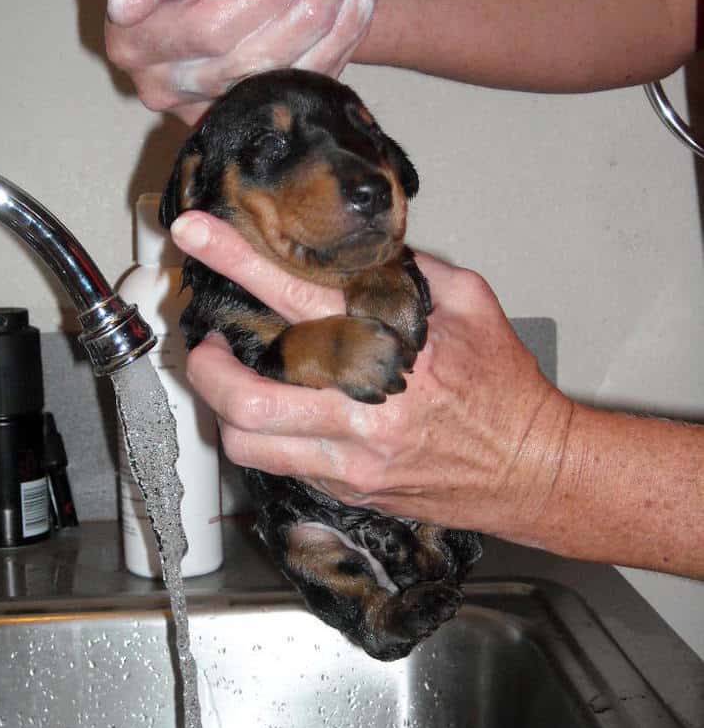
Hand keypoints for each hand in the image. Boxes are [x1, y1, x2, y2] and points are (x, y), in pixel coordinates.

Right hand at [105, 0, 384, 123]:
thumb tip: (123, 5)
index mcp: (136, 45)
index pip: (210, 30)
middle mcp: (169, 89)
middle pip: (250, 61)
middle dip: (304, 9)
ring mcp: (214, 109)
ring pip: (282, 76)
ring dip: (332, 26)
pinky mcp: (255, 113)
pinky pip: (305, 86)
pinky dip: (343, 42)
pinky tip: (361, 1)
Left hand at [170, 211, 573, 539]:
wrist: (532, 470)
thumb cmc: (505, 389)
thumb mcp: (471, 304)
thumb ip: (409, 271)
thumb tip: (358, 250)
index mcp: (390, 351)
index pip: (292, 296)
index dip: (234, 259)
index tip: (194, 235)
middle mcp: (363, 410)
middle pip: (246, 397)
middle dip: (205, 366)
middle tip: (205, 344)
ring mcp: (353, 461)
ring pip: (251, 444)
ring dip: (225, 410)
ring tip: (233, 384)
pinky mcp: (352, 493)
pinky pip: (283, 467)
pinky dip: (267, 438)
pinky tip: (281, 415)